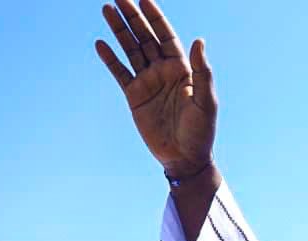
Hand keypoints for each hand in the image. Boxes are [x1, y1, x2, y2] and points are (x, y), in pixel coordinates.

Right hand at [96, 0, 216, 177]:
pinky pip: (120, 73)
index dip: (156, 17)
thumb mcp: (206, 102)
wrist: (185, 158)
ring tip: (106, 8)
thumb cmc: (201, 132)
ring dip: (119, 30)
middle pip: (145, 37)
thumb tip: (198, 40)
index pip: (166, 37)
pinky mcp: (134, 97)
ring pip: (131, 50)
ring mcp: (148, 82)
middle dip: (133, 17)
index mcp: (182, 69)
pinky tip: (101, 43)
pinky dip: (111, 59)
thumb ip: (202, 72)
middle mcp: (164, 71)